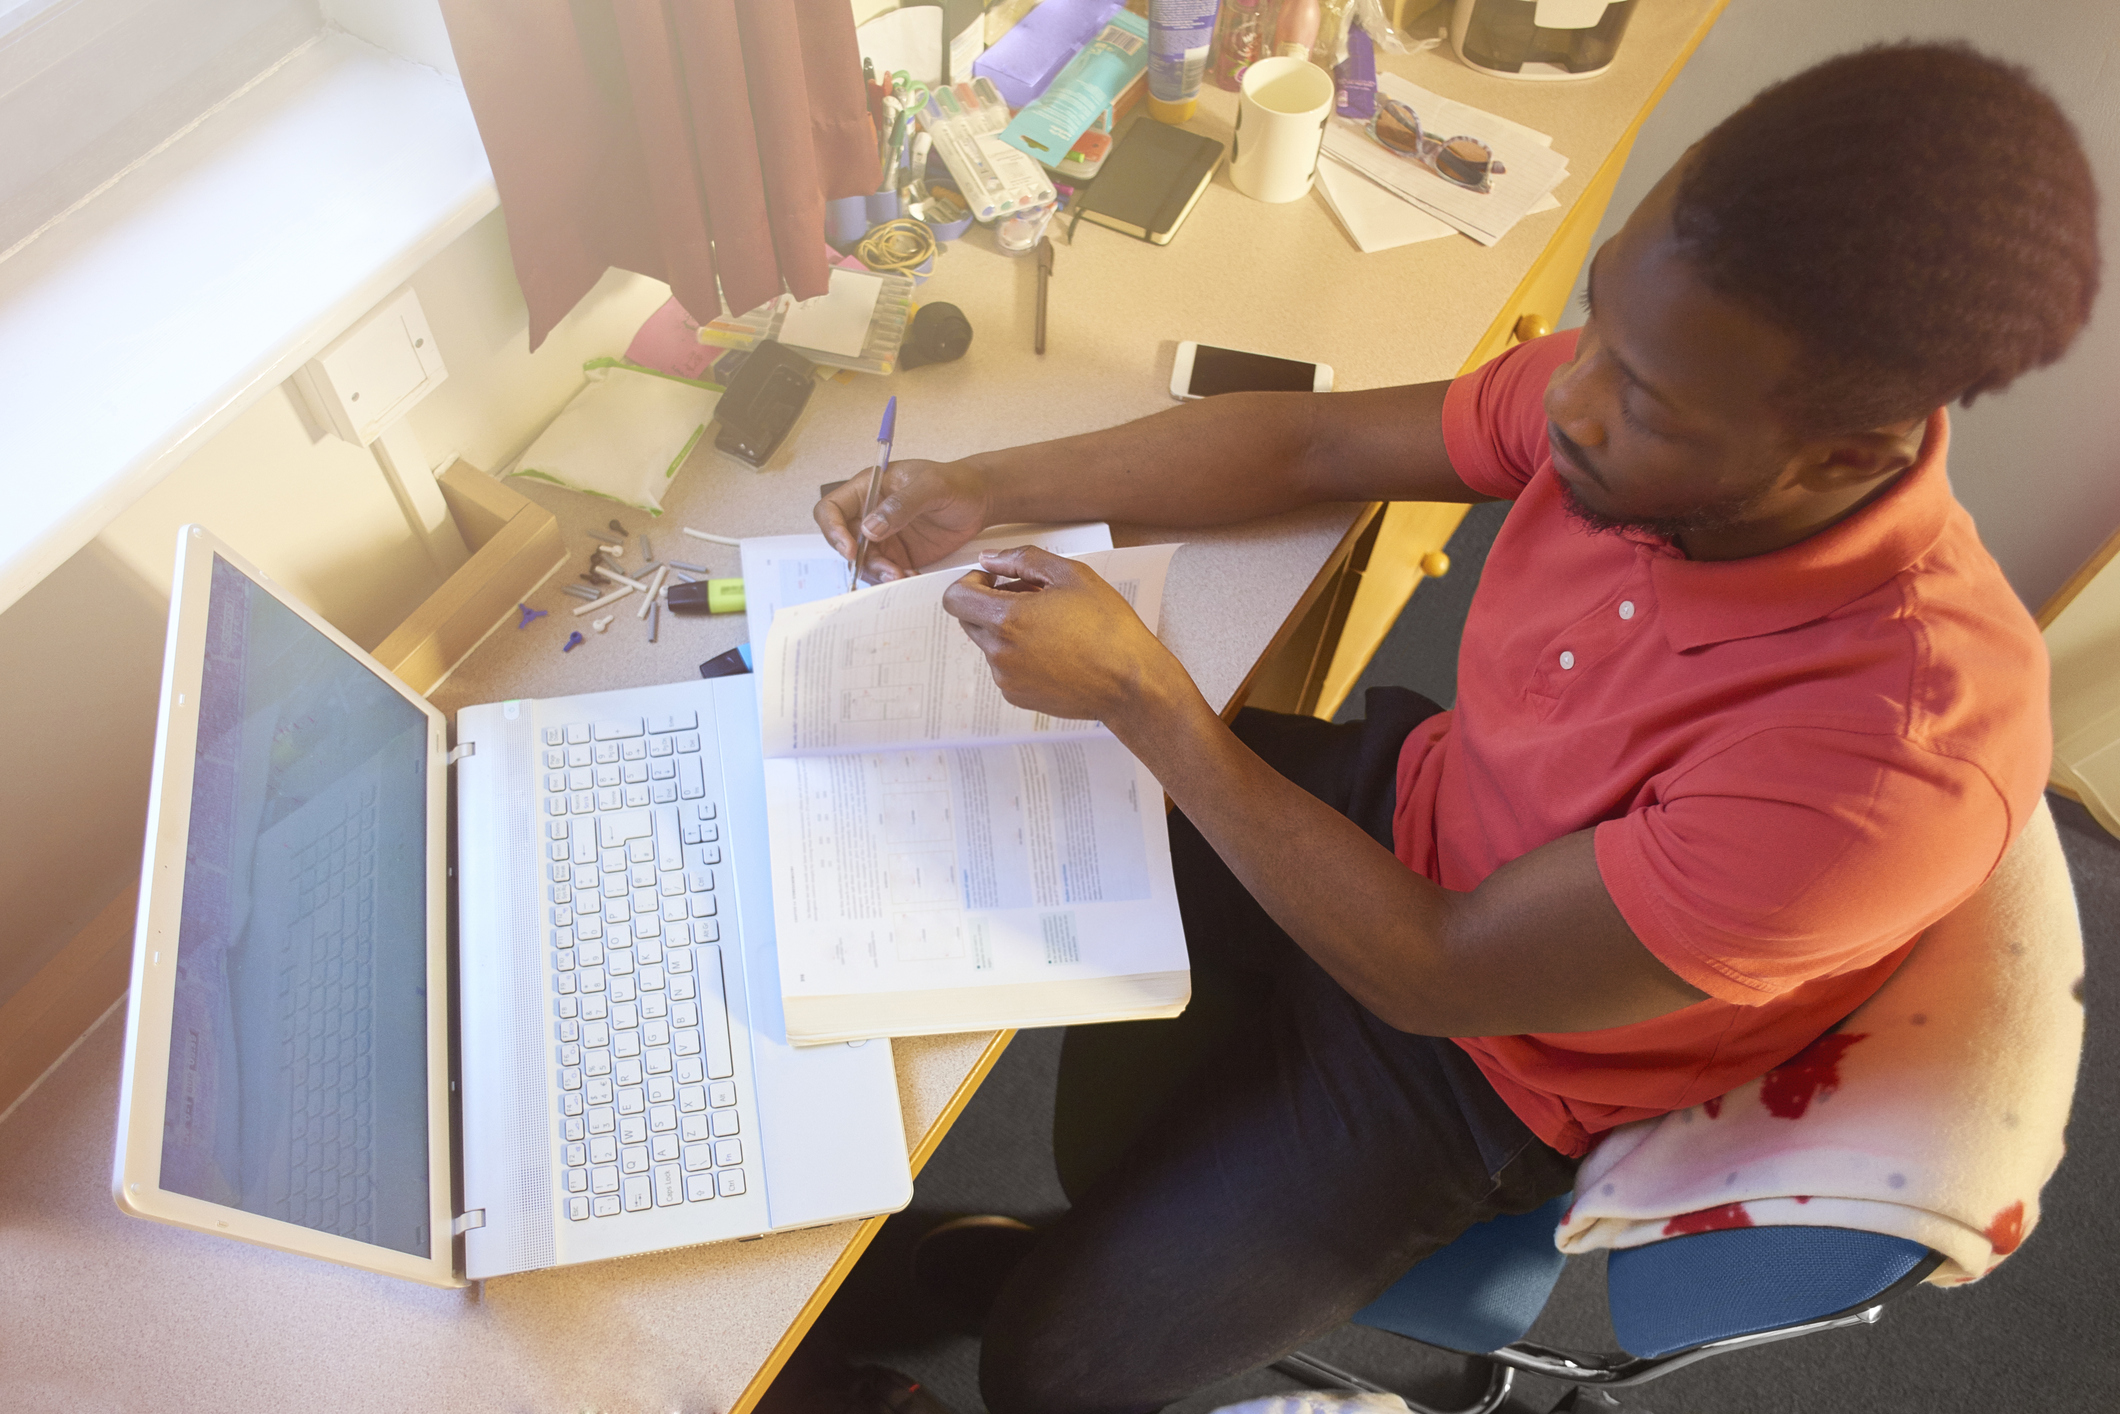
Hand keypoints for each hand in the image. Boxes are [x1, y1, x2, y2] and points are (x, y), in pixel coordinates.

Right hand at [814, 458, 990, 582]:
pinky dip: (896, 579)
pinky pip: (886, 572)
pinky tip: (914, 575)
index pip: (831, 509)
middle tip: (889, 571)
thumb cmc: (955, 483)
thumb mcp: (931, 486)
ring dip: (881, 574)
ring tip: (905, 575)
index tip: (851, 549)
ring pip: (865, 563)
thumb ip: (901, 504)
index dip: (833, 530)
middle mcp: (869, 513)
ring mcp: (883, 537)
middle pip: (845, 543)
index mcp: (868, 488)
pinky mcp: (899, 555)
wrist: (979, 500)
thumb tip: (870, 528)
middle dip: (862, 561)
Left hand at [941, 546, 1192, 730]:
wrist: (1131, 685)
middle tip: (1032, 597)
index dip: (971, 582)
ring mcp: (1006, 679)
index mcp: (1007, 619)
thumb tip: (990, 559)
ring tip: (1052, 626)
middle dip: (991, 603)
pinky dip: (1020, 654)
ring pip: (989, 643)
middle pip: (969, 620)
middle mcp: (999, 653)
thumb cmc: (1109, 628)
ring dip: (1009, 629)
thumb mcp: (1071, 576)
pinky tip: (1056, 650)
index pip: (955, 598)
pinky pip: (1005, 667)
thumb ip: (1022, 559)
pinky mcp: (1017, 696)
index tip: (995, 580)